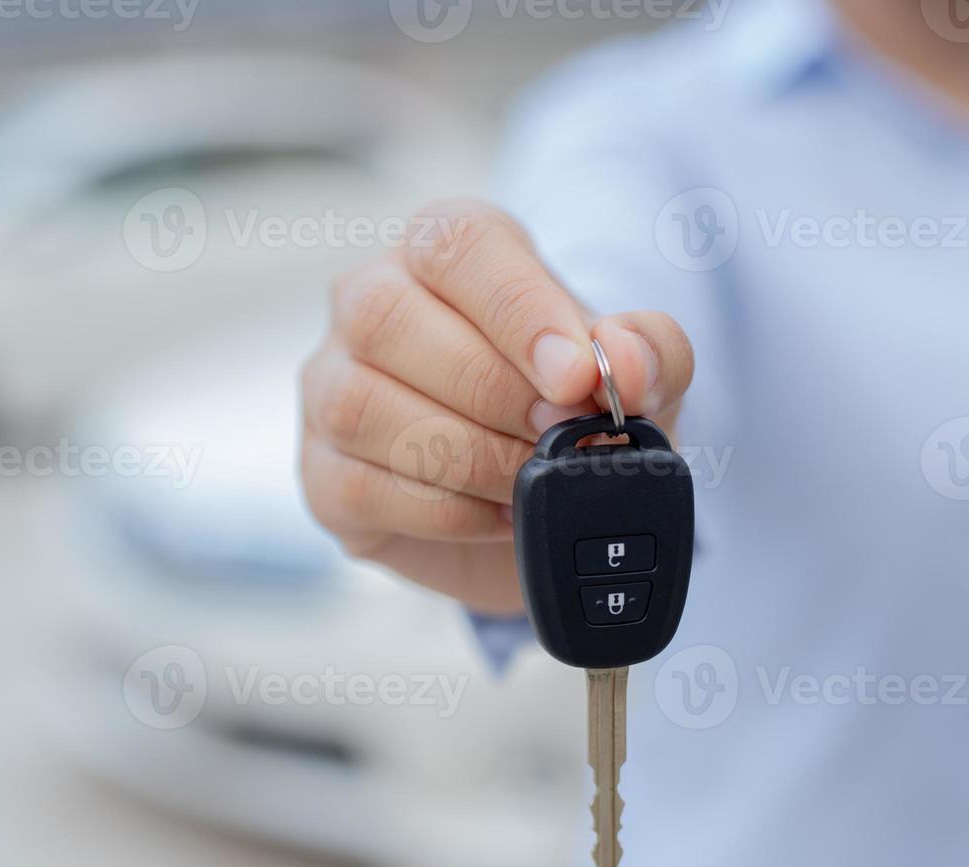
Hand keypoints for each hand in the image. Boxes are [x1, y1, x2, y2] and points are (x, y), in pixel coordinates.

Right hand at [300, 200, 693, 614]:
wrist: (536, 499)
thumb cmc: (569, 408)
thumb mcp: (635, 374)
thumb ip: (649, 350)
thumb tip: (628, 361)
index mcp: (440, 249)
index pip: (455, 245)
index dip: (517, 308)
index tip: (577, 374)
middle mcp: (366, 303)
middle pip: (387, 318)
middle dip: (491, 389)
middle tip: (562, 434)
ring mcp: (329, 388)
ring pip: (361, 406)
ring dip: (466, 454)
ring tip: (532, 480)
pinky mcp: (322, 473)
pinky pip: (360, 485)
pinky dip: (444, 509)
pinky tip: (498, 515)